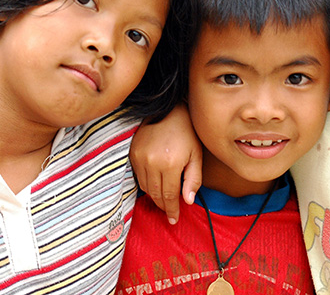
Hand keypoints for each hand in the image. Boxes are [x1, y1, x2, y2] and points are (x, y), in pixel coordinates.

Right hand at [129, 102, 201, 223]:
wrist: (170, 110)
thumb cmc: (188, 132)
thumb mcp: (197, 155)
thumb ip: (194, 180)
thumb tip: (188, 201)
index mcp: (171, 164)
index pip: (169, 196)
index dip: (171, 210)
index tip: (174, 219)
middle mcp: (152, 162)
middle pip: (156, 194)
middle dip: (163, 206)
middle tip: (169, 212)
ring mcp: (140, 157)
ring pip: (145, 187)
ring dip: (154, 196)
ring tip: (163, 200)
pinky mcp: (132, 152)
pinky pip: (138, 176)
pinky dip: (146, 184)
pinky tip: (155, 184)